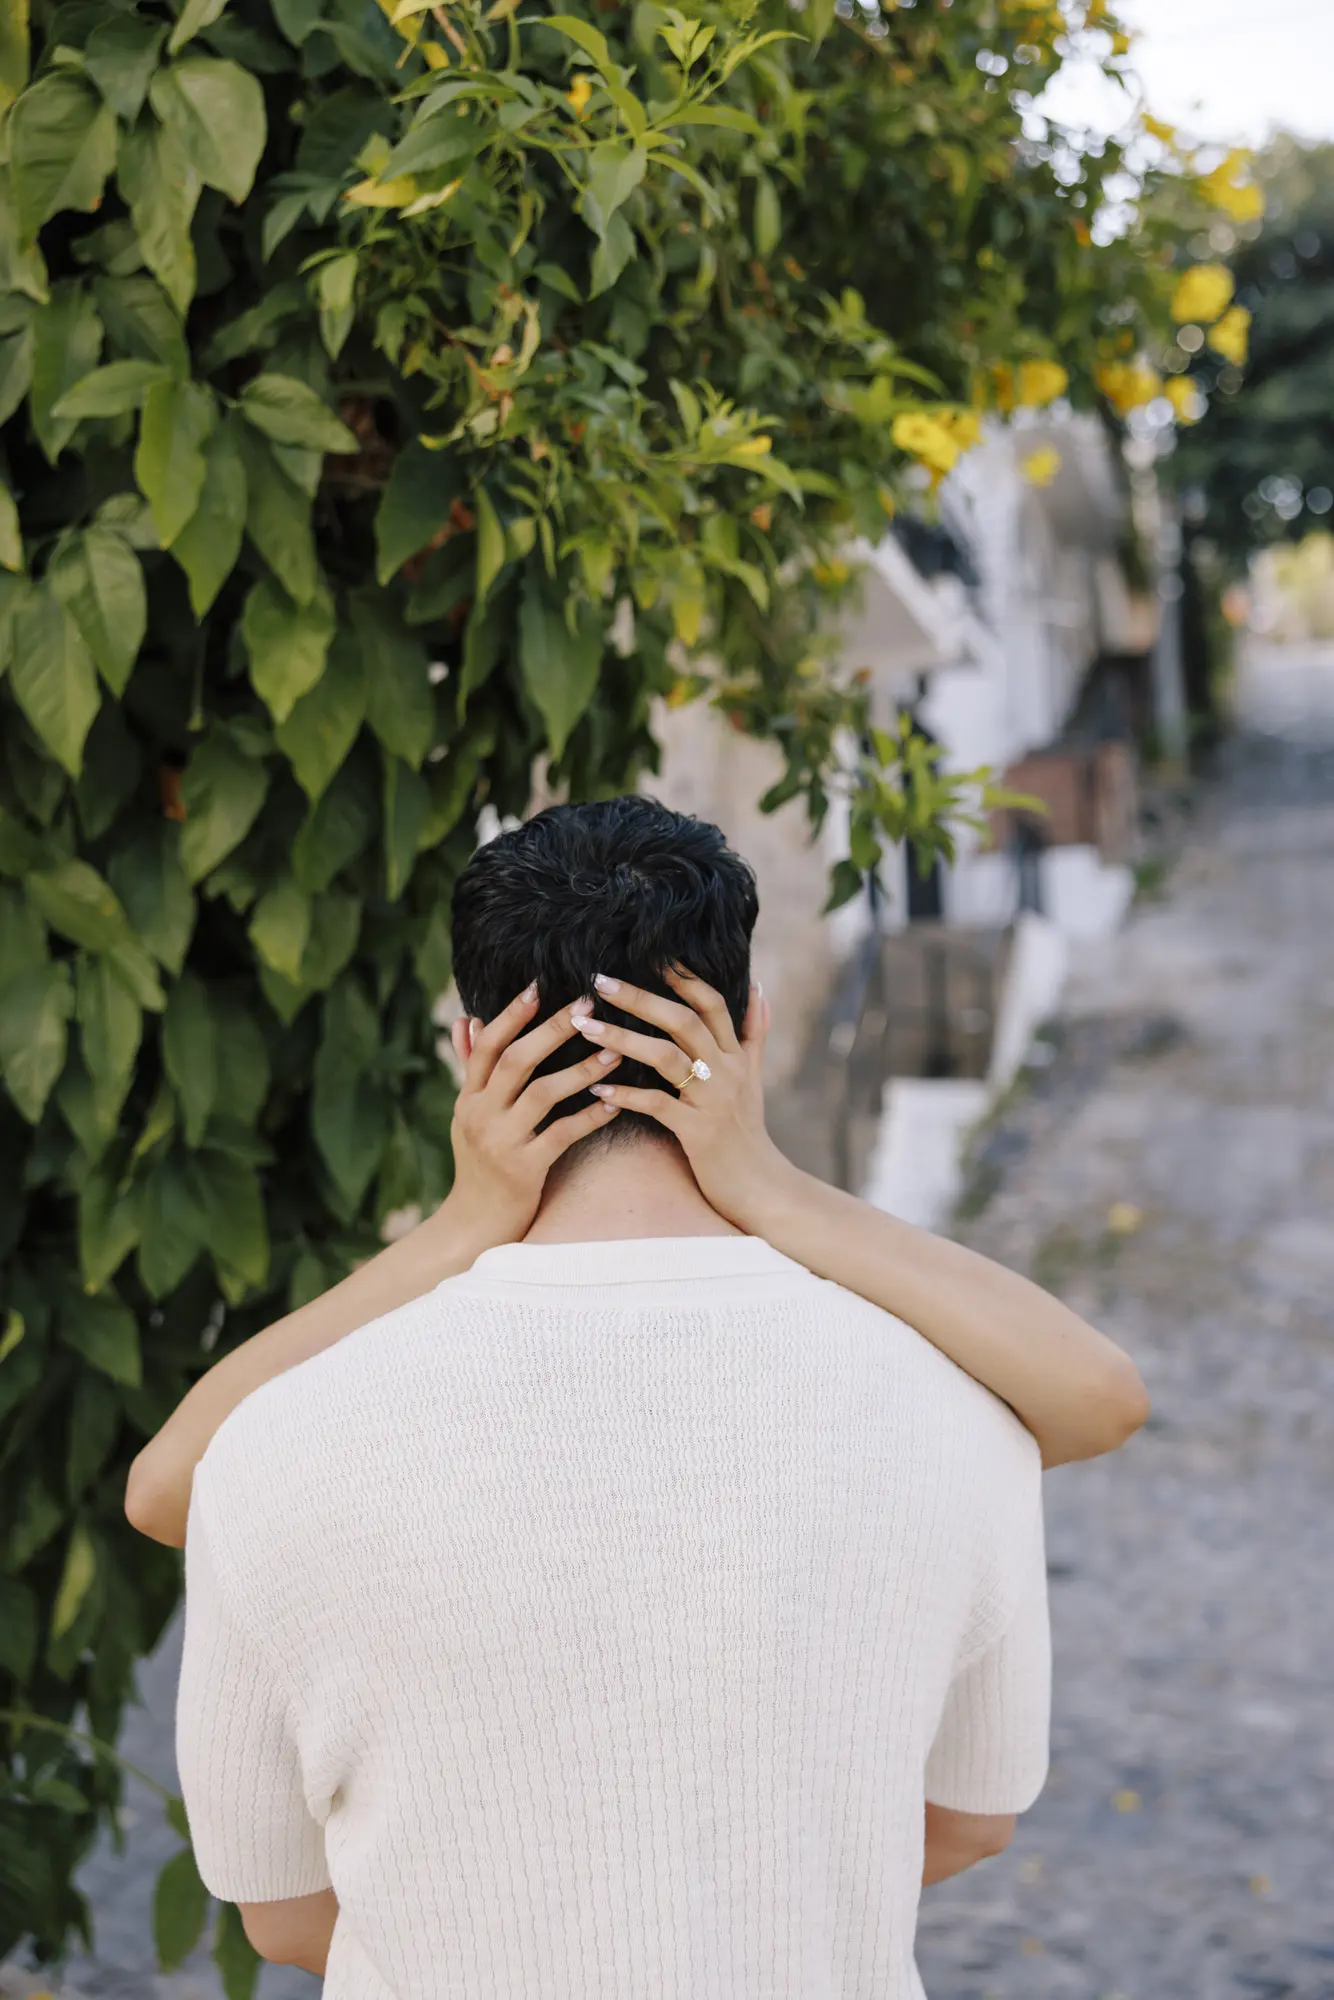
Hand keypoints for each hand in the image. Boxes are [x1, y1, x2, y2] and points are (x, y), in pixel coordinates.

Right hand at [445, 985, 624, 1246]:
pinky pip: (562, 1135)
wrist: (472, 1226)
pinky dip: (590, 1116)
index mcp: (468, 1099)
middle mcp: (480, 1116)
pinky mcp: (524, 1171)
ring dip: (580, 1070)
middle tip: (586, 1006)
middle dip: (551, 1031)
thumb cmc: (478, 1165)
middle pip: (515, 1062)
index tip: (538, 986)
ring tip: (613, 1051)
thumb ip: (471, 1068)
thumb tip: (468, 1020)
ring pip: (542, 1094)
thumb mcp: (467, 1115)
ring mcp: (501, 1143)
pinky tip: (615, 1102)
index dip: (511, 1015)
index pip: (487, 1047)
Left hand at [569, 965, 795, 1231]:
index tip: (649, 955)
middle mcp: (726, 1071)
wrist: (761, 1187)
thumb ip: (754, 1033)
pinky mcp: (697, 1132)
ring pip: (666, 1057)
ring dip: (622, 1038)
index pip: (711, 1004)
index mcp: (735, 1056)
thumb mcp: (754, 1078)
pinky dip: (625, 1093)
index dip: (683, 977)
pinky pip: (656, 1105)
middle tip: (599, 981)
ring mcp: (712, 1101)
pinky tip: (597, 1085)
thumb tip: (758, 988)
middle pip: (683, 1022)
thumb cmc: (747, 1132)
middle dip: (640, 998)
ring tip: (584, 1027)